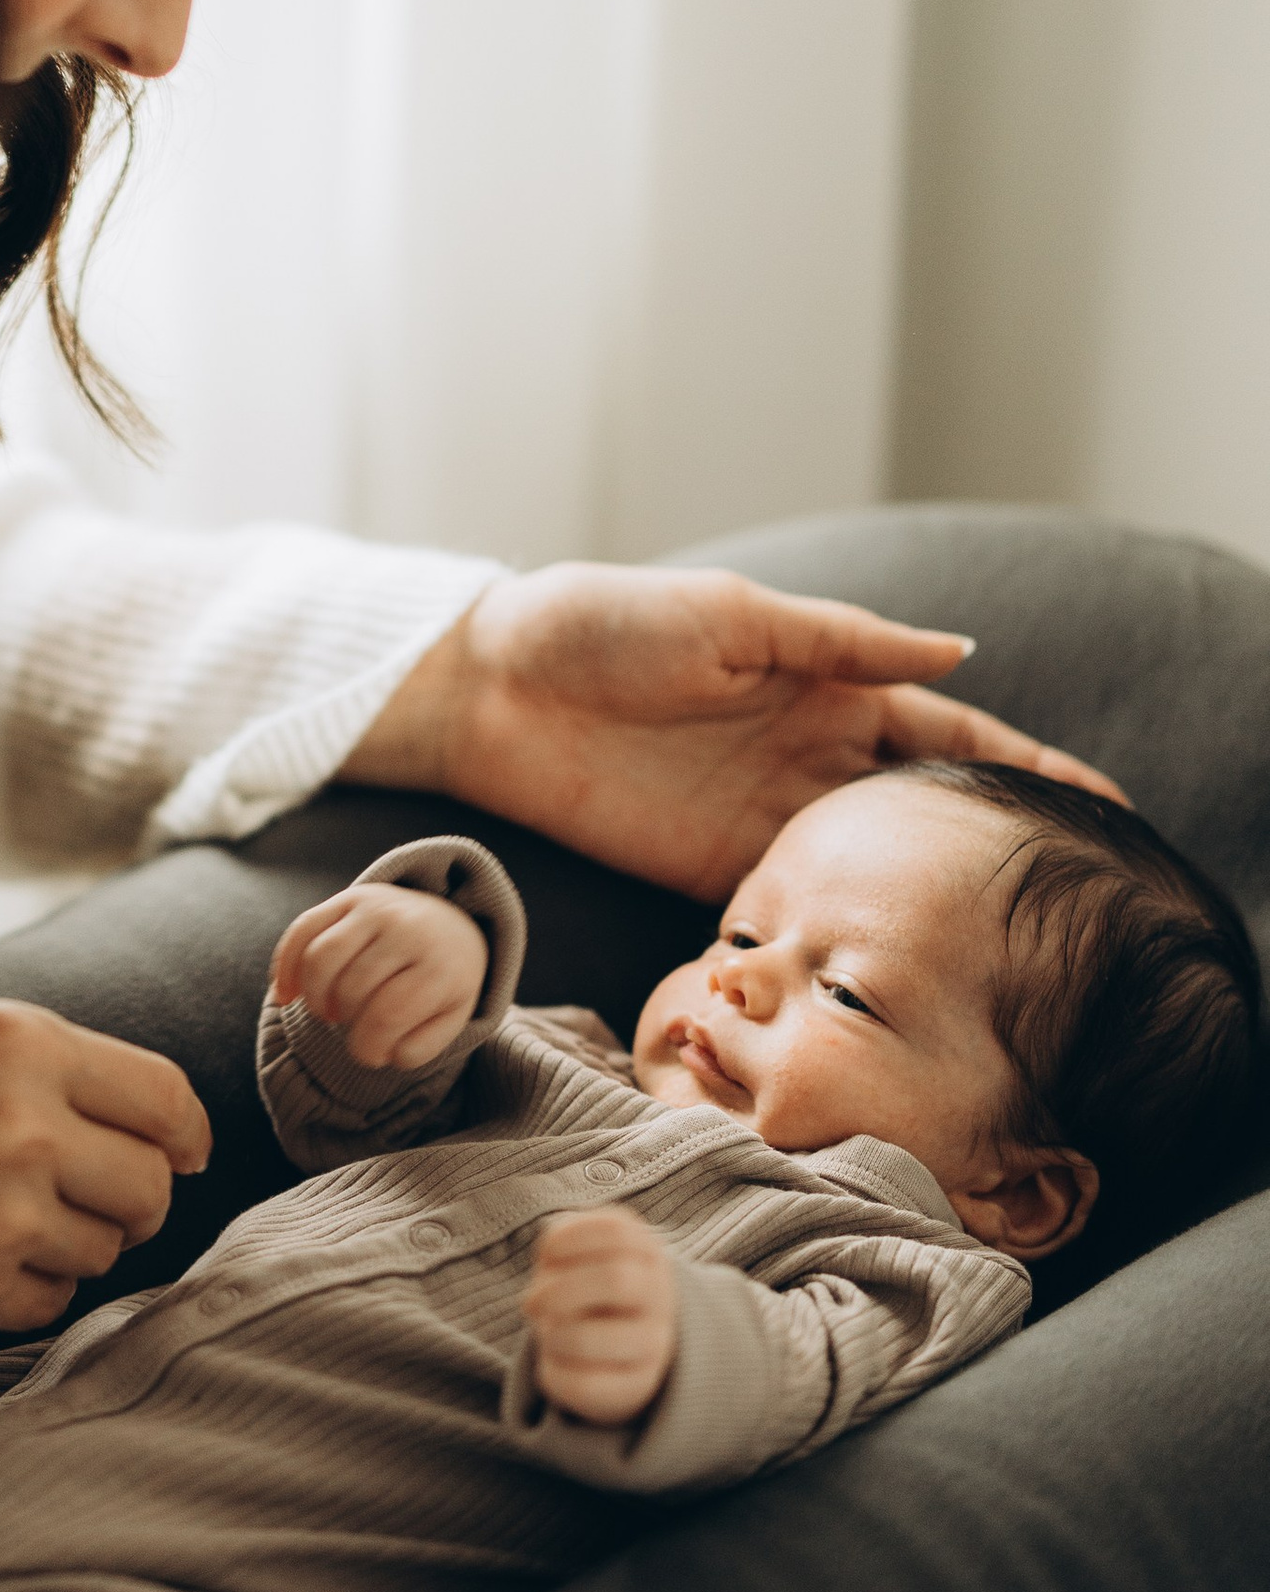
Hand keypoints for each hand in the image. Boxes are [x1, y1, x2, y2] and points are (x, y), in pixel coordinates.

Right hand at [0, 1004, 210, 1342]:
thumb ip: (40, 1070)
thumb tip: (151, 1126)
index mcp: (17, 1042)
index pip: (165, 1097)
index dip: (182, 1134)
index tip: (179, 1153)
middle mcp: (23, 1122)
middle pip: (150, 1185)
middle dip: (128, 1199)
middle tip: (82, 1200)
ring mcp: (1, 1212)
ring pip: (102, 1249)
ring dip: (66, 1245)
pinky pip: (47, 1301)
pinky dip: (19, 1290)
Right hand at [270, 883, 489, 1071]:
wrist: (449, 925)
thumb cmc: (441, 982)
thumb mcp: (449, 1019)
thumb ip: (420, 1047)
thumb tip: (381, 1053)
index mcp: (440, 966)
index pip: (387, 1016)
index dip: (366, 1047)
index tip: (369, 1056)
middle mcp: (408, 929)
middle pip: (350, 988)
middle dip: (343, 1020)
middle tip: (352, 1024)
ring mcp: (377, 907)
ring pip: (320, 958)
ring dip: (313, 997)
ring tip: (326, 1011)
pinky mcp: (351, 896)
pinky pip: (303, 930)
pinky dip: (286, 966)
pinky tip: (286, 994)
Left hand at [340, 563, 1123, 902]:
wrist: (488, 685)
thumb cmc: (601, 624)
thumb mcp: (731, 615)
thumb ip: (842, 642)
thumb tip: (957, 650)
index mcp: (826, 686)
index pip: (951, 730)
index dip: (1025, 767)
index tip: (1104, 805)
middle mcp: (807, 759)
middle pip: (926, 812)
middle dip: (999, 850)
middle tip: (1085, 899)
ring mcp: (763, 822)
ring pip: (872, 871)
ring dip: (934, 906)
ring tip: (1015, 950)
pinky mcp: (709, 876)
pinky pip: (793, 914)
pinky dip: (841, 942)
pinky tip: (894, 977)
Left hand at [525, 1208, 679, 1424]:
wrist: (623, 1347)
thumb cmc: (588, 1289)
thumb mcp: (578, 1257)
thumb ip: (559, 1253)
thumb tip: (540, 1298)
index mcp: (646, 1254)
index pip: (615, 1231)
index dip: (569, 1238)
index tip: (546, 1255)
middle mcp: (660, 1297)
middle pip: (615, 1279)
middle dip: (559, 1291)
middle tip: (530, 1303)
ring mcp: (654, 1344)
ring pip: (594, 1338)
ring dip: (554, 1334)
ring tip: (548, 1333)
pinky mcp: (638, 1387)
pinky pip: (585, 1384)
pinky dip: (552, 1371)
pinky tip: (554, 1362)